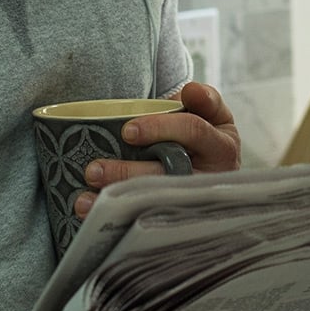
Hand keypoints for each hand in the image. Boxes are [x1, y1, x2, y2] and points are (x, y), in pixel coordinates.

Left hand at [75, 82, 240, 215]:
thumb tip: (190, 91)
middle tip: (94, 169)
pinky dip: (117, 216)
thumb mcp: (212, 114)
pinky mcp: (181, 217)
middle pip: (169, 173)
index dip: (160, 128)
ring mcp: (198, 200)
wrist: (216, 169)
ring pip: (155, 200)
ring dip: (118, 197)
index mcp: (223, 143)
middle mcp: (214, 175)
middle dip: (128, 172)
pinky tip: (93, 210)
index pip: (193, 130)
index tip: (127, 131)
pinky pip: (146, 218)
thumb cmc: (204, 134)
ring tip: (86, 195)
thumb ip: (202, 99)